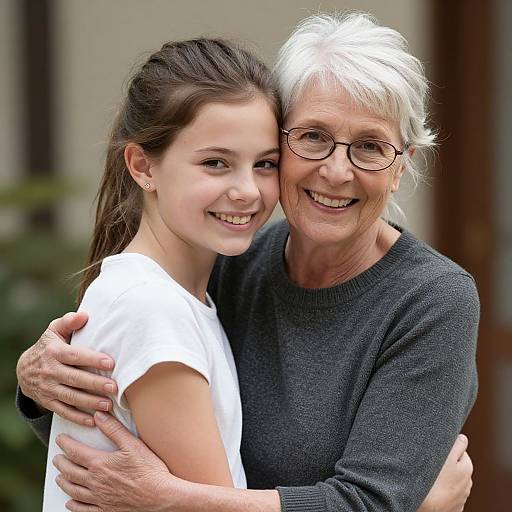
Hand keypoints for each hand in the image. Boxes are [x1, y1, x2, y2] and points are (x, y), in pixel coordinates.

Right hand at [16, 312, 117, 425]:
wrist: (24, 369)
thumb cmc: (49, 346)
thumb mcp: (54, 330)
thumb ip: (68, 321)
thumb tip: (84, 315)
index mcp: (54, 352)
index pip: (75, 356)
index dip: (92, 359)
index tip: (111, 363)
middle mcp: (50, 371)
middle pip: (75, 379)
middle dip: (95, 384)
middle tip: (114, 387)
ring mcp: (49, 388)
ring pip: (70, 397)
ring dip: (90, 403)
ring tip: (108, 405)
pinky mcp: (48, 402)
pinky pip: (64, 411)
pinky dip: (78, 417)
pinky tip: (94, 421)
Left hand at [53, 411, 184, 511]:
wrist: (160, 497)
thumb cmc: (149, 470)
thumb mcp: (133, 445)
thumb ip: (114, 430)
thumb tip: (99, 416)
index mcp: (100, 464)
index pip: (76, 452)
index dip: (66, 444)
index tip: (60, 439)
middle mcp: (95, 483)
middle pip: (70, 472)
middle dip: (61, 463)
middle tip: (57, 457)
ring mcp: (98, 499)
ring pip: (73, 490)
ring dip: (63, 482)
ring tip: (59, 477)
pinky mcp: (105, 511)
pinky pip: (82, 510)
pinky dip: (73, 505)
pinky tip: (70, 502)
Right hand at [418, 434, 472, 511]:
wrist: (425, 507)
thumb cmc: (434, 480)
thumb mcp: (446, 456)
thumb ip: (457, 445)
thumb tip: (463, 438)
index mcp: (467, 467)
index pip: (460, 449)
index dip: (447, 448)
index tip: (437, 451)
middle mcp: (467, 483)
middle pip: (456, 465)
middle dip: (446, 463)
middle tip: (432, 464)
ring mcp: (461, 497)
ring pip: (451, 480)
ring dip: (444, 478)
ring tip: (431, 478)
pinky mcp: (453, 507)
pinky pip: (447, 493)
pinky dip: (442, 491)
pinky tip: (433, 490)